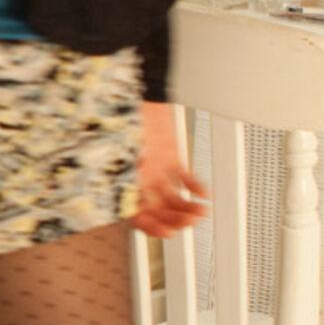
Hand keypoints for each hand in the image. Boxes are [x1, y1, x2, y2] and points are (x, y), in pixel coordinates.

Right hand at [131, 101, 207, 236]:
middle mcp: (139, 180)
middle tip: (191, 220)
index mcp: (123, 181)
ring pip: (173, 200)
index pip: (136, 214)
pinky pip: (184, 179)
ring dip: (187, 208)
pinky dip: (195, 187)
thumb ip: (125, 177)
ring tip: (201, 211)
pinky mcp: (170, 158)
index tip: (169, 233)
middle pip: (158, 212)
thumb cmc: (125, 117)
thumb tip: (129, 202)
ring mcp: (156, 171)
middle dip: (175, 219)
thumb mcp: (120, 150)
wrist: (141, 91)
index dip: (152, 227)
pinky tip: (203, 193)